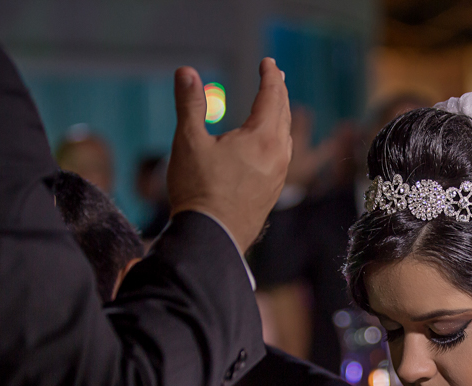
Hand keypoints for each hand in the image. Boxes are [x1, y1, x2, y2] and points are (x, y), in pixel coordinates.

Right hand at [167, 59, 291, 252]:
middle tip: (276, 76)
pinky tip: (271, 145)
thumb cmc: (199, 190)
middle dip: (279, 92)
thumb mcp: (189, 142)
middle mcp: (278, 155)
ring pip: (286, 137)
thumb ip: (190, 104)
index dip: (270, 76)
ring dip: (281, 116)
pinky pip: (283, 157)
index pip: (272, 96)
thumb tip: (186, 72)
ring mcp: (278, 176)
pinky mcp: (273, 192)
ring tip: (277, 106)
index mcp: (261, 138)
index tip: (268, 62)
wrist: (212, 237)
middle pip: (283, 114)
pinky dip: (279, 139)